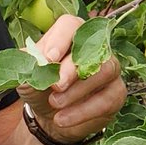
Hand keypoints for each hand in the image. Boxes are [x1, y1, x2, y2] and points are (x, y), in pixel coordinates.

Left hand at [17, 14, 125, 144]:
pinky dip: (82, 112)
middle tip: (55, 86)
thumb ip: (30, 65)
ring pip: (104, 71)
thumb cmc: (40, 87)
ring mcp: (110, 69)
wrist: (50, 116)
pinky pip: (107, 100)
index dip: (60, 40)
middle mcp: (94, 47)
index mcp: (69, 34)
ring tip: (54, 104)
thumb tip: (36, 62)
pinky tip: (62, 119)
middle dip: (71, 69)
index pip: (70, 26)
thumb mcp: (28, 76)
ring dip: (77, 91)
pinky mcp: (116, 93)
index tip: (48, 58)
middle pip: (90, 49)